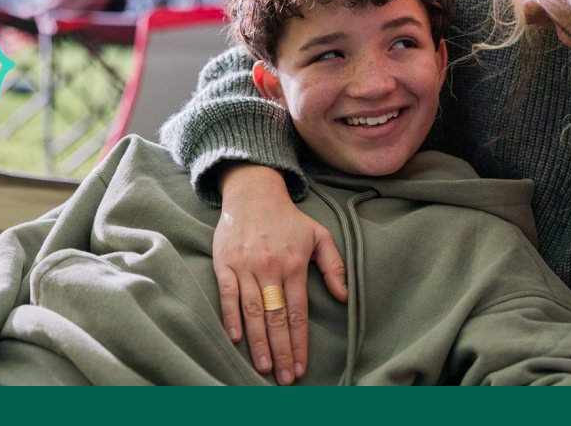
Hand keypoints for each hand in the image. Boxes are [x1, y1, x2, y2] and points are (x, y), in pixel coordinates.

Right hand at [213, 163, 347, 384]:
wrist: (254, 193)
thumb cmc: (289, 218)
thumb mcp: (319, 235)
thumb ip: (334, 266)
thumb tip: (344, 296)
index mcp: (295, 264)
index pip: (298, 312)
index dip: (299, 342)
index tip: (301, 366)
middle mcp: (271, 268)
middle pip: (276, 317)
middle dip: (281, 351)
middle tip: (284, 378)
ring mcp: (246, 266)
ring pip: (253, 311)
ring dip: (258, 342)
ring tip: (263, 367)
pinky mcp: (225, 263)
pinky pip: (228, 294)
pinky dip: (231, 317)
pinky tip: (236, 339)